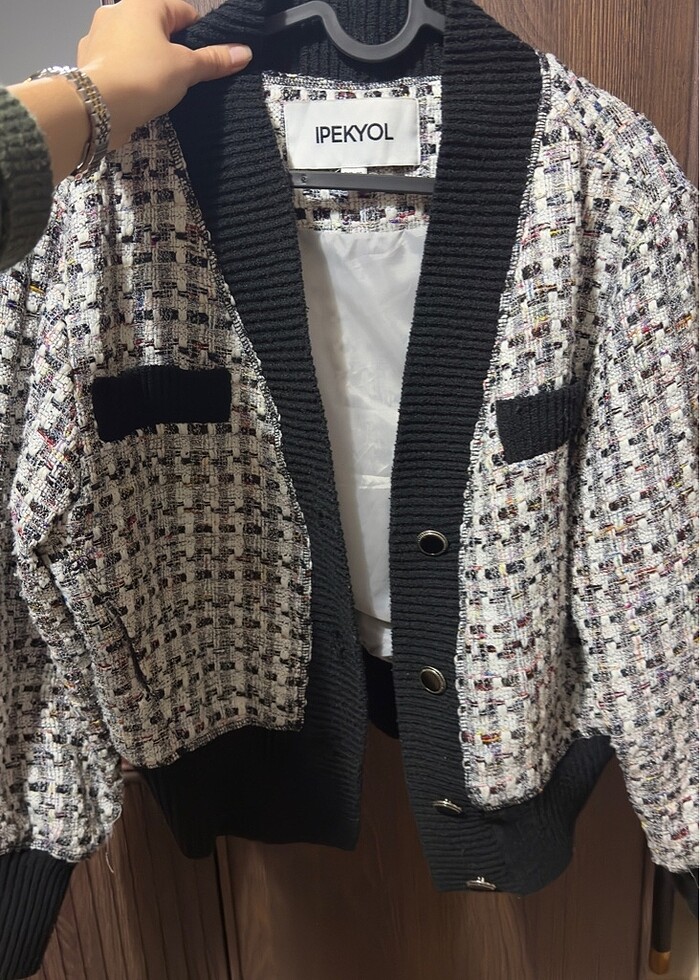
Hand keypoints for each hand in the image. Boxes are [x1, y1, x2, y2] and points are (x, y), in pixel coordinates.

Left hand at [78, 0, 251, 150]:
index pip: (182, 12)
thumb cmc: (144, 78)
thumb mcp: (186, 69)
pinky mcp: (88, 61)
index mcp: (143, 4)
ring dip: (148, 60)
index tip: (206, 58)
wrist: (97, 108)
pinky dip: (128, 73)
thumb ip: (214, 60)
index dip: (199, 34)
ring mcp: (97, 35)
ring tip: (161, 86)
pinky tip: (137, 91)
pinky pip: (116, 62)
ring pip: (134, 44)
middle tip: (186, 75)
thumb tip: (245, 52)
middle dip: (171, 48)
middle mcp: (117, 12)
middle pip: (156, 27)